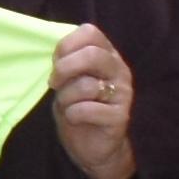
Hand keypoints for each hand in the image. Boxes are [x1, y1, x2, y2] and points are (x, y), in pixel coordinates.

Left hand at [50, 24, 137, 178]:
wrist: (93, 146)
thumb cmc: (78, 107)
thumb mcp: (69, 81)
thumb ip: (68, 63)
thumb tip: (58, 54)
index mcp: (107, 55)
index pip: (90, 32)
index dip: (66, 45)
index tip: (55, 62)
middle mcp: (120, 70)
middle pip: (93, 54)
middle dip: (64, 68)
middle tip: (54, 83)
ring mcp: (124, 93)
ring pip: (87, 85)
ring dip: (65, 97)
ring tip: (66, 105)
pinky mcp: (120, 116)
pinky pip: (86, 109)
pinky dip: (72, 114)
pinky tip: (75, 118)